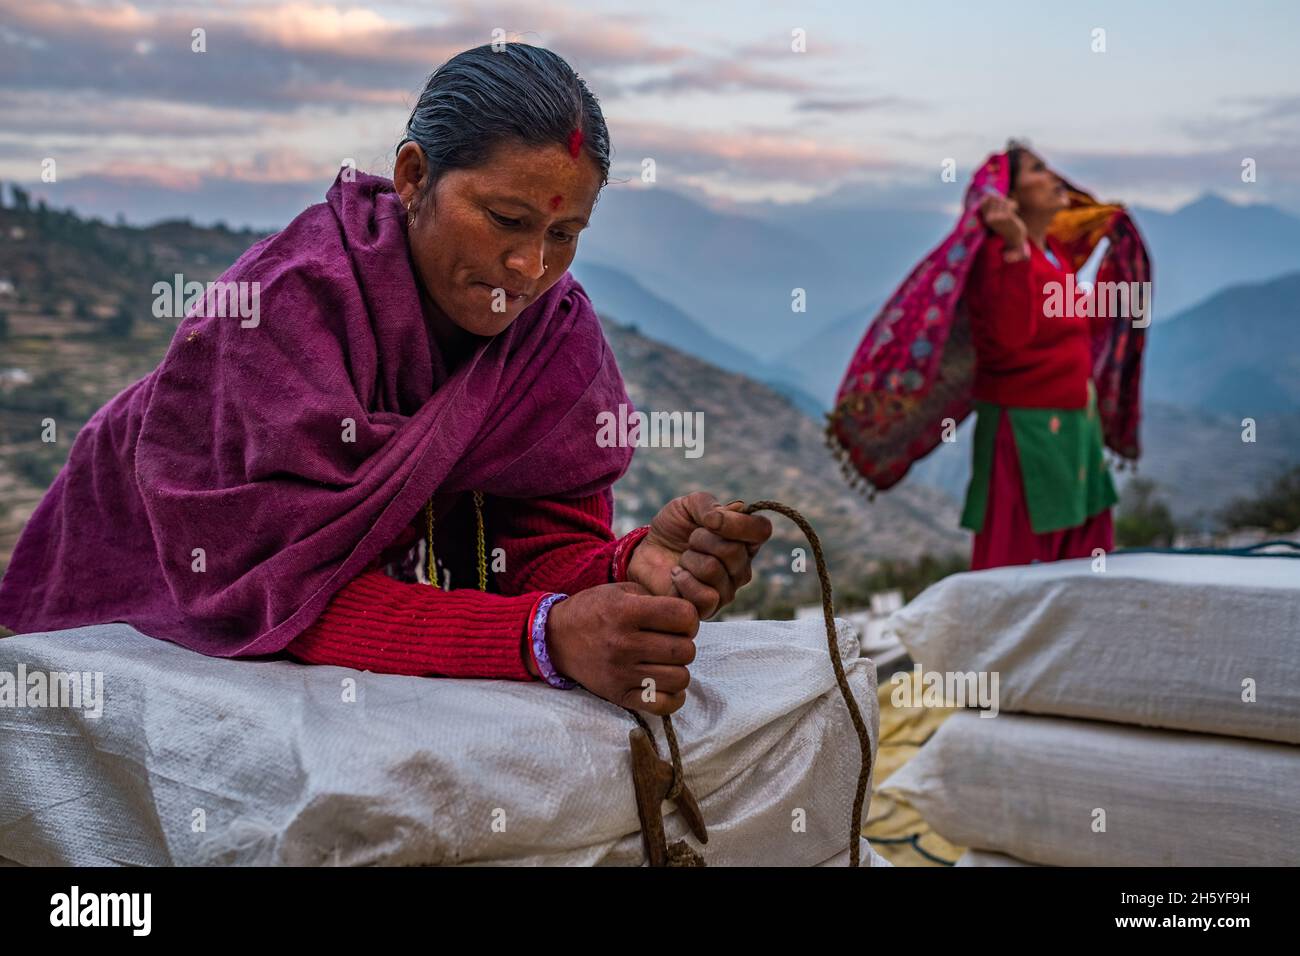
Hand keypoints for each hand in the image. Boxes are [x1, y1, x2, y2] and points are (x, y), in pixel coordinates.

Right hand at [544, 582, 698, 715]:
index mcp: (626, 612)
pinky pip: (663, 705)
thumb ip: (656, 599)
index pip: (684, 616)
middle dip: (684, 643)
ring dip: (679, 669)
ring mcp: (620, 673)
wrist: (556, 638)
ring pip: (680, 678)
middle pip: (685, 650)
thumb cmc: (594, 611)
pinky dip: (672, 696)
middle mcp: (623, 643)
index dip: (689, 618)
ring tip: (665, 662)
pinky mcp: (618, 695)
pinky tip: (664, 683)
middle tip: (670, 641)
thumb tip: (690, 617)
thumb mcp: (621, 591)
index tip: (679, 621)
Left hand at [627, 493, 772, 618]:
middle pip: (734, 551)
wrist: (646, 552)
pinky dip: (683, 580)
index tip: (711, 519)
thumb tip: (721, 518)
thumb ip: (708, 505)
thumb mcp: (688, 505)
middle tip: (690, 541)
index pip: (761, 530)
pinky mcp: (708, 609)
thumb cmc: (673, 529)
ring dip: (689, 559)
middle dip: (702, 539)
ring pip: (713, 570)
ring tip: (682, 560)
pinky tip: (677, 575)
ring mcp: (727, 590)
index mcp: (745, 540)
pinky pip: (705, 596)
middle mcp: (742, 568)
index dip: (737, 523)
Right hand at [979, 194, 1027, 253]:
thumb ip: (992, 205)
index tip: (998, 202)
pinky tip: (1015, 209)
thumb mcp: (995, 217)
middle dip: (1002, 200)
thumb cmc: (1005, 226)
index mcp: (985, 218)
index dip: (992, 197)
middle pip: (994, 198)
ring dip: (1008, 203)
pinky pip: (1009, 204)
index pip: (984, 200)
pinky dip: (1013, 205)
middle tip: (1006, 206)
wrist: (1014, 239)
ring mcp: (998, 218)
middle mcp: (989, 218)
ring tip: (1011, 209)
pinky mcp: (1007, 217)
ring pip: (1003, 201)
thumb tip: (989, 192)